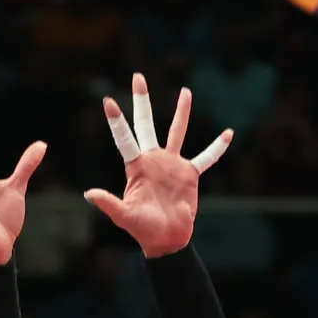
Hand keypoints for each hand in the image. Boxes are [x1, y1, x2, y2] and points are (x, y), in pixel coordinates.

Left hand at [83, 73, 232, 259]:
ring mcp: (172, 165)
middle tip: (138, 77)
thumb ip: (109, 204)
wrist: (167, 240)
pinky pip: (206, 157)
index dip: (116, 121)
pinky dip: (217, 147)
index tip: (108, 101)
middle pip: (147, 124)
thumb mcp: (124, 216)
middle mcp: (153, 160)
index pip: (125, 138)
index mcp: (136, 167)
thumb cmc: (143, 230)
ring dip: (182, 113)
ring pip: (177, 132)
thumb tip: (89, 194)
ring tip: (186, 92)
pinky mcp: (190, 174)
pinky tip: (228, 133)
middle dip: (142, 101)